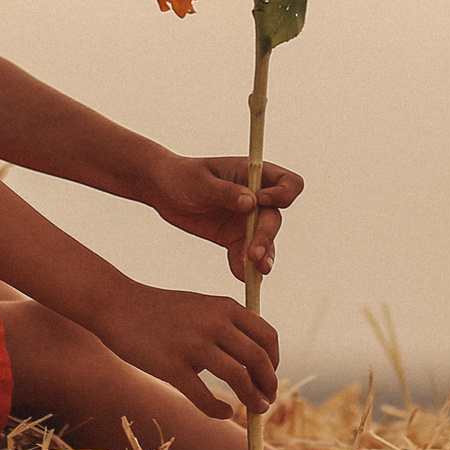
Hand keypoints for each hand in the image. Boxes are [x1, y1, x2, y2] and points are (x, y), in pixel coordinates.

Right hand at [90, 284, 281, 418]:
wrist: (118, 305)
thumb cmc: (161, 310)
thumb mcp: (201, 306)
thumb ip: (227, 326)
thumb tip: (253, 364)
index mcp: (224, 306)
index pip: (267, 336)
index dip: (275, 362)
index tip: (269, 378)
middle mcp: (213, 322)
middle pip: (258, 359)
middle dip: (269, 384)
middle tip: (267, 401)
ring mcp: (192, 344)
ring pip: (238, 377)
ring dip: (253, 399)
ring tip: (257, 411)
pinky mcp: (171, 366)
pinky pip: (204, 396)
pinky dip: (219, 410)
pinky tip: (223, 413)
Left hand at [141, 153, 304, 280]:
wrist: (162, 191)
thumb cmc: (182, 176)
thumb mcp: (201, 182)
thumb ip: (225, 192)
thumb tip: (251, 203)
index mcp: (254, 174)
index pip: (288, 183)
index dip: (283, 194)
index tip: (261, 202)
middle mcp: (257, 198)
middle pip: (275, 218)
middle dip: (266, 236)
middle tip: (253, 254)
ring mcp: (246, 220)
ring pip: (265, 241)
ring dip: (263, 256)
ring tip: (256, 271)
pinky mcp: (234, 238)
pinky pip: (245, 255)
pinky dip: (245, 266)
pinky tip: (241, 275)